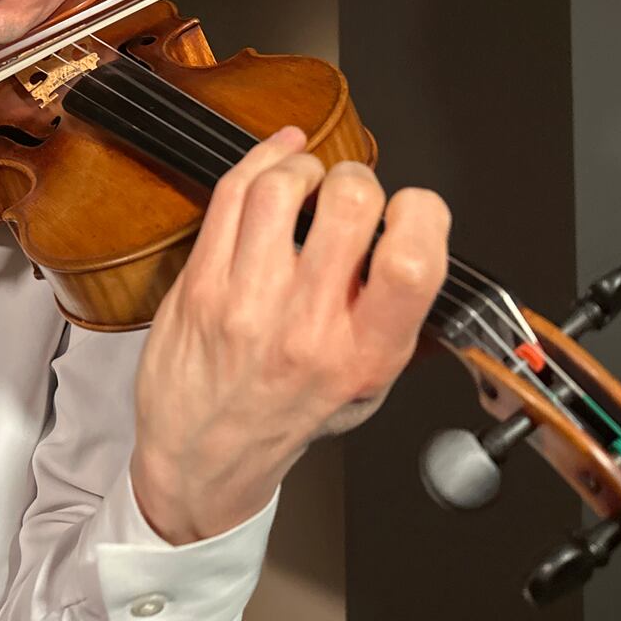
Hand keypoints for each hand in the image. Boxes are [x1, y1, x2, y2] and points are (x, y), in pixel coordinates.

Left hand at [129, 126, 449, 543]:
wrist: (202, 458)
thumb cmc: (283, 418)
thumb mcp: (367, 389)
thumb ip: (394, 317)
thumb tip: (416, 241)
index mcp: (364, 353)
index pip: (412, 262)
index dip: (421, 214)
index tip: (408, 211)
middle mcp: (309, 326)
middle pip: (349, 203)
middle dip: (357, 179)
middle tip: (350, 194)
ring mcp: (247, 301)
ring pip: (281, 188)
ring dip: (302, 168)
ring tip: (306, 182)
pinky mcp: (200, 283)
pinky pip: (231, 196)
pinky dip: (260, 162)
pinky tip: (275, 162)